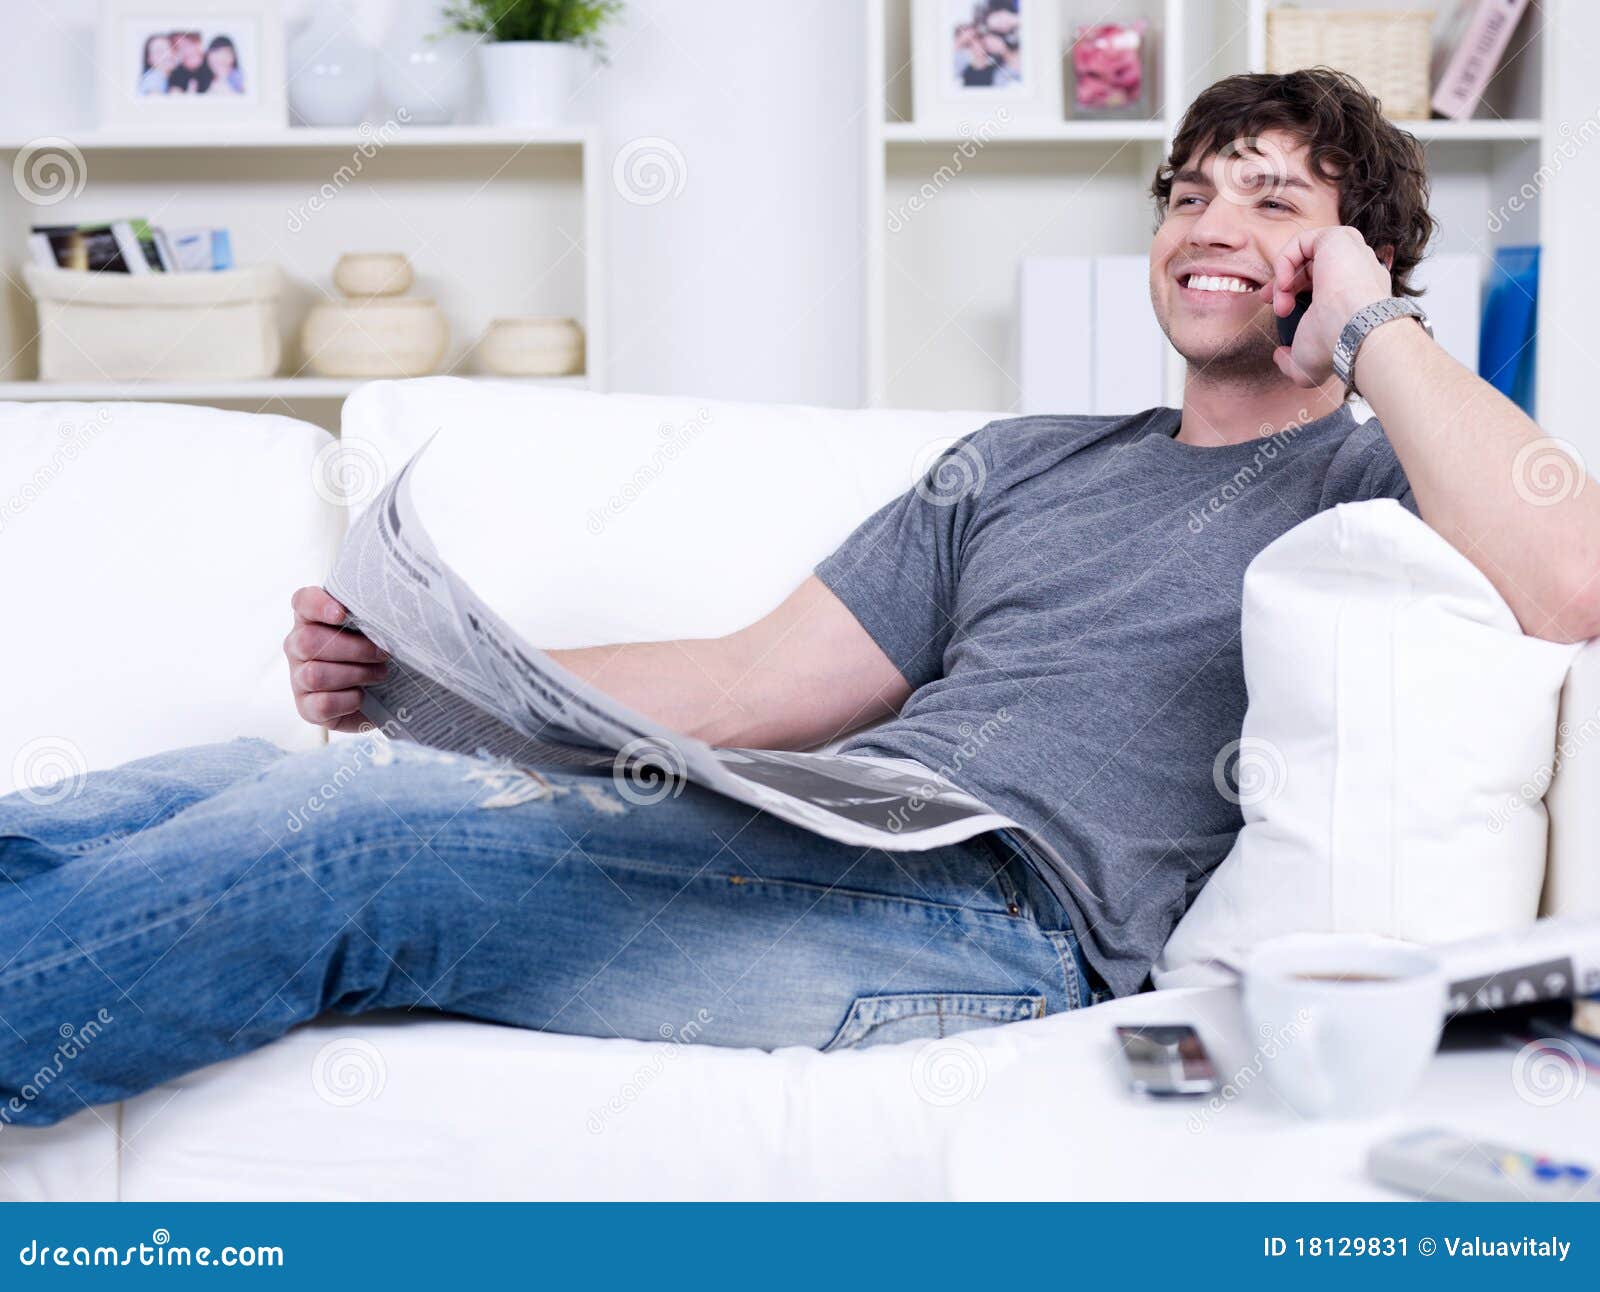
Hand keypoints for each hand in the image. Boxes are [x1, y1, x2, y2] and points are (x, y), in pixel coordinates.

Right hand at [284, 587, 388, 732]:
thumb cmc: (374, 656)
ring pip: (315, 675)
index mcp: (312, 620)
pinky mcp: (307, 708)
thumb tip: (391, 615)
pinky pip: (323, 703)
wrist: (379, 698)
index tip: (342, 613)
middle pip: (308, 642)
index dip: (318, 605)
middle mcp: (297, 646)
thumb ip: (372, 618)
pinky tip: (362, 695)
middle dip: (353, 649)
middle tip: (382, 654)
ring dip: (356, 674)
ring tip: (379, 674)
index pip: (303, 602)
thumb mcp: (374, 632)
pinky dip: (350, 700)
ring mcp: (298, 678)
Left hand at [1263, 225, 1391, 387]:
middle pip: (1310, 266)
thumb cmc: (1335, 346)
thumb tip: (1279, 356)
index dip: (1292, 292)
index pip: (1320, 282)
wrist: (1355, 331)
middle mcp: (1356, 270)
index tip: (1278, 309)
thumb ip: (1290, 363)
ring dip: (1284, 276)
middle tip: (1269, 302)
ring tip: (1281, 300)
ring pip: (1306, 253)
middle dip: (1283, 284)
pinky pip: (1302, 241)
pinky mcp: (1338, 239)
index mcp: (1354, 293)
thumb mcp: (1306, 363)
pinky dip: (1285, 261)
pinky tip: (1284, 285)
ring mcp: (1350, 253)